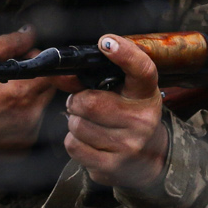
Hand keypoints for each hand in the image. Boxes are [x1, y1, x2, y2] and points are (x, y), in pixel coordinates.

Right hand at [0, 26, 63, 168]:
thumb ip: (8, 43)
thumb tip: (29, 34)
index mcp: (20, 92)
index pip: (53, 72)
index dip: (38, 61)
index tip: (23, 61)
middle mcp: (27, 117)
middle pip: (47, 89)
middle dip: (32, 80)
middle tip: (4, 80)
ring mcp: (24, 136)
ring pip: (38, 108)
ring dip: (25, 100)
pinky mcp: (19, 149)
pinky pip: (28, 126)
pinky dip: (17, 118)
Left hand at [64, 35, 168, 191]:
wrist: (146, 161)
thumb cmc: (128, 118)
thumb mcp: (122, 94)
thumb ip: (93, 80)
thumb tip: (60, 75)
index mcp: (145, 95)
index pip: (141, 70)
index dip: (125, 53)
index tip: (107, 41)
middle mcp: (142, 119)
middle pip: (89, 102)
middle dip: (77, 101)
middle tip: (83, 103)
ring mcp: (128, 145)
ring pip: (77, 125)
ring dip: (75, 122)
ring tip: (91, 125)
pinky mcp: (111, 166)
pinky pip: (73, 145)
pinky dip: (74, 141)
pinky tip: (90, 141)